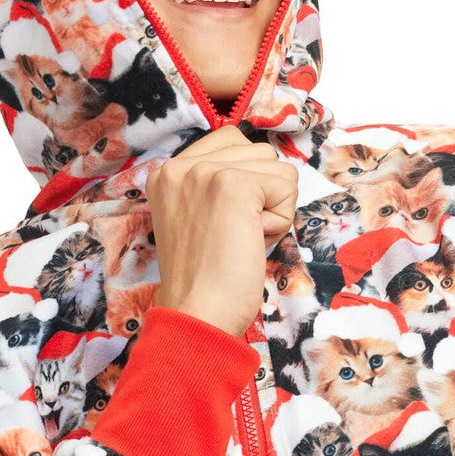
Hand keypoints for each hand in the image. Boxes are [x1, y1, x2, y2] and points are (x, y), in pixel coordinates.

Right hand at [145, 124, 298, 336]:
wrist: (197, 313)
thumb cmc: (206, 278)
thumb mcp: (200, 216)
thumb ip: (218, 184)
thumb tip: (268, 166)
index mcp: (167, 172)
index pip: (232, 141)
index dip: (247, 180)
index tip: (224, 221)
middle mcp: (181, 165)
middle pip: (259, 153)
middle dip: (261, 196)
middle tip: (232, 234)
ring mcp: (205, 171)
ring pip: (278, 168)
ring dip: (272, 208)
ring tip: (240, 237)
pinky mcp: (233, 185)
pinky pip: (287, 188)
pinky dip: (279, 221)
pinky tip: (250, 241)